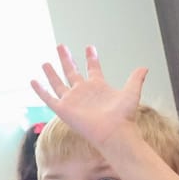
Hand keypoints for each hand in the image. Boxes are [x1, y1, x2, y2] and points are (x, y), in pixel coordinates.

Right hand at [31, 45, 146, 153]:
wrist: (114, 132)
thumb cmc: (124, 116)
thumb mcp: (131, 92)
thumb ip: (136, 79)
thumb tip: (145, 67)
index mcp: (98, 87)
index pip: (93, 69)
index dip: (91, 58)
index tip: (89, 47)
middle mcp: (84, 92)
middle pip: (72, 72)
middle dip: (67, 59)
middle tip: (61, 46)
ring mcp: (73, 100)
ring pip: (58, 83)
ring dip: (52, 73)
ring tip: (45, 62)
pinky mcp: (63, 109)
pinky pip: (48, 97)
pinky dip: (40, 90)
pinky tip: (33, 80)